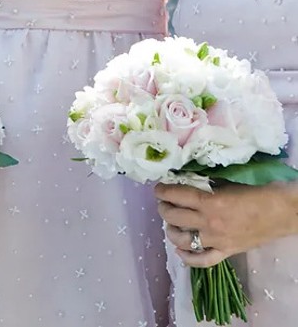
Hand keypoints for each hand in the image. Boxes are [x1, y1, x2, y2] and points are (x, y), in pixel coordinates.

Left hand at [155, 182, 297, 266]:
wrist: (285, 212)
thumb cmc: (260, 192)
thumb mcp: (229, 183)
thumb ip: (207, 185)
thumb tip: (186, 182)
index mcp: (210, 202)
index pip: (176, 195)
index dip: (163, 191)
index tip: (158, 189)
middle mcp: (209, 223)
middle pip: (173, 216)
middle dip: (163, 208)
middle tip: (163, 203)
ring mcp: (216, 240)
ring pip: (181, 239)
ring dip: (170, 230)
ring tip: (170, 223)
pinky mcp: (226, 252)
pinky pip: (202, 260)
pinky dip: (187, 257)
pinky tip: (180, 250)